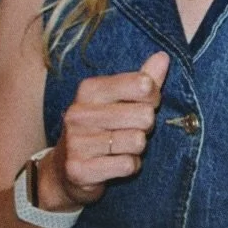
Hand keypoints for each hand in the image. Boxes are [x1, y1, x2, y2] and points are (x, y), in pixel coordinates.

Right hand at [50, 52, 168, 207]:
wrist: (64, 170)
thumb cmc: (100, 129)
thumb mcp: (117, 100)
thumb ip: (142, 80)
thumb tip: (163, 56)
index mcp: (89, 90)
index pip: (143, 84)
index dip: (153, 98)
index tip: (144, 104)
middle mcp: (78, 113)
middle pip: (144, 115)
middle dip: (145, 127)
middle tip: (131, 130)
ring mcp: (76, 142)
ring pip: (137, 141)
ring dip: (137, 149)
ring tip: (121, 148)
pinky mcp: (79, 169)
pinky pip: (127, 165)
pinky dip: (129, 166)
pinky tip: (115, 163)